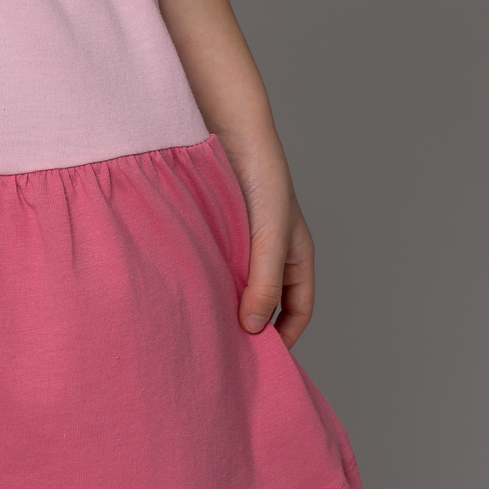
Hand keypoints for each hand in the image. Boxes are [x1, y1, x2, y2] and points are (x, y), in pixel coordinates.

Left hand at [222, 137, 315, 348]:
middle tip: (227, 352)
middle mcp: (270, 252)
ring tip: (204, 326)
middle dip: (252, 326)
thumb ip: (264, 283)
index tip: (261, 359)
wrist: (230, 129)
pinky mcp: (216, 230)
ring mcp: (242, 241)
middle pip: (267, 302)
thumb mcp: (271, 237)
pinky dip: (206, 281)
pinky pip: (214, 264)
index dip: (286, 336)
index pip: (299, 309)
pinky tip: (189, 291)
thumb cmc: (264, 178)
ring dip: (225, 304)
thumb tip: (252, 330)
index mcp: (296, 255)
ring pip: (236, 284)